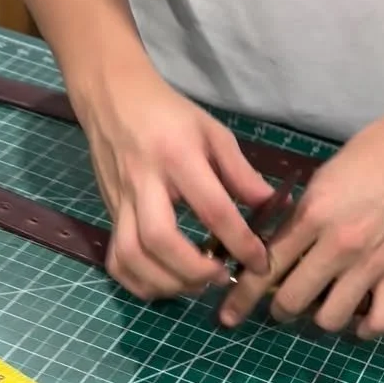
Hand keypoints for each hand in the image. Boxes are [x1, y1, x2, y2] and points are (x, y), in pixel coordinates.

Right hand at [74, 49, 272, 299]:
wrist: (112, 98)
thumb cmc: (169, 115)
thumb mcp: (213, 132)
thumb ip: (241, 173)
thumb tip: (274, 207)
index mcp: (178, 157)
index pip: (212, 210)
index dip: (240, 242)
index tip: (260, 263)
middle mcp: (144, 183)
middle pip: (160, 239)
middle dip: (194, 270)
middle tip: (220, 276)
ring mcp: (121, 202)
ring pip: (132, 256)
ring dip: (167, 283)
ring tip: (196, 285)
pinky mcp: (109, 215)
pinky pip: (116, 260)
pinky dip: (140, 283)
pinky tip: (166, 284)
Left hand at [219, 95, 383, 336]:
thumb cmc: (374, 153)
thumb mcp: (323, 178)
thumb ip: (300, 216)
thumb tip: (277, 248)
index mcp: (312, 215)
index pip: (265, 266)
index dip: (243, 296)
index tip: (229, 314)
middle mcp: (337, 246)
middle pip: (291, 301)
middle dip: (279, 308)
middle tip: (283, 303)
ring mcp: (371, 265)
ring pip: (329, 319)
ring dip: (320, 317)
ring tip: (323, 306)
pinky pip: (378, 322)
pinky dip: (365, 328)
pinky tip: (359, 321)